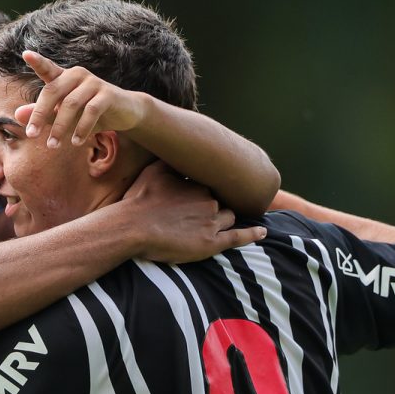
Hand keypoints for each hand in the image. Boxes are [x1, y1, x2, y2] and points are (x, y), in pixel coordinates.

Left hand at [16, 50, 148, 148]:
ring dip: (60, 127)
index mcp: (64, 77)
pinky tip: (75, 142)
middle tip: (31, 135)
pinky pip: (91, 111)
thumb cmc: (88, 112)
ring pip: (70, 104)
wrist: (124, 113)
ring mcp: (93, 82)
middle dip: (40, 114)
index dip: (37, 61)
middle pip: (52, 91)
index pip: (48, 68)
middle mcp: (77, 75)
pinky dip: (81, 128)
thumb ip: (41, 113)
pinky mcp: (107, 94)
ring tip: (53, 145)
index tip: (25, 54)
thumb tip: (17, 115)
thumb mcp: (63, 114)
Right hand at [119, 160, 265, 262]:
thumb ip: (171, 161)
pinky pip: (239, 237)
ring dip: (225, 218)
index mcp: (198, 184)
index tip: (196, 194)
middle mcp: (209, 201)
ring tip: (219, 222)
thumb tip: (179, 149)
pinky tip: (262, 232)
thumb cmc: (138, 200)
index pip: (209, 184)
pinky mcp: (211, 244)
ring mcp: (212, 223)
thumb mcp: (153, 171)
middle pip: (220, 201)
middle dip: (213, 205)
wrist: (131, 228)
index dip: (203, 190)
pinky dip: (253, 234)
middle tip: (201, 211)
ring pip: (229, 217)